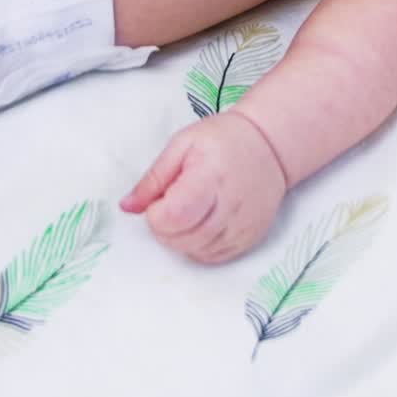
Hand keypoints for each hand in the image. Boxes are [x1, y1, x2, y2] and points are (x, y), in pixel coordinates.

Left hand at [120, 111, 286, 263]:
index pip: (172, 217)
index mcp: (210, 177)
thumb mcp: (182, 144)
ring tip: (188, 209)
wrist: (270, 145)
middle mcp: (230, 207)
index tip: (160, 197)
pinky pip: (213, 258)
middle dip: (165, 227)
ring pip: (195, 252)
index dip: (156, 213)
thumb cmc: (223, 139)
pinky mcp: (249, 239)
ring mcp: (242, 227)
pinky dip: (198, 245)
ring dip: (180, 238)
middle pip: (181, 239)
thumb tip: (127, 207)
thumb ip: (153, 178)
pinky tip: (202, 222)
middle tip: (172, 201)